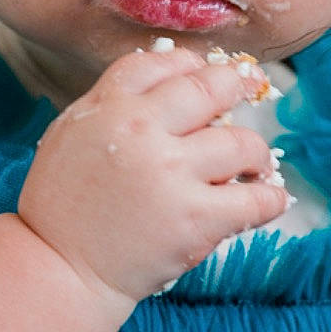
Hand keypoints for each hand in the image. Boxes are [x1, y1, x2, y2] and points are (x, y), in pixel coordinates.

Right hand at [17, 46, 287, 306]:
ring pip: (243, 143)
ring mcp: (172, 174)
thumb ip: (114, 103)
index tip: (208, 77)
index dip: (193, 66)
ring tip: (254, 166)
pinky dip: (270, 198)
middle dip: (238, 86)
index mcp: (108, 105)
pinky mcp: (196, 219)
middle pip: (211, 87)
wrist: (60, 268)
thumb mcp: (71, 133)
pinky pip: (255, 200)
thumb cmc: (64, 206)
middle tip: (249, 91)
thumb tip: (172, 81)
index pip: (164, 63)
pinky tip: (268, 198)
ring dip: (256, 153)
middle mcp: (142, 130)